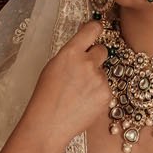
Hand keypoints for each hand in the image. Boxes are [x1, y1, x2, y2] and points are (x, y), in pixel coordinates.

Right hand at [30, 19, 109, 141]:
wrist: (48, 124)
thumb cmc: (46, 96)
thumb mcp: (53, 66)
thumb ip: (71, 53)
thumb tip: (84, 42)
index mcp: (70, 52)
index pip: (93, 28)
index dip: (96, 29)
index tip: (96, 30)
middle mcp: (87, 63)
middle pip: (102, 50)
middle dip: (95, 58)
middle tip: (82, 71)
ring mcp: (99, 79)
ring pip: (102, 72)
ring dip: (94, 79)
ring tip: (77, 94)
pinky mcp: (106, 94)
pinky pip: (105, 88)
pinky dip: (97, 94)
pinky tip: (84, 102)